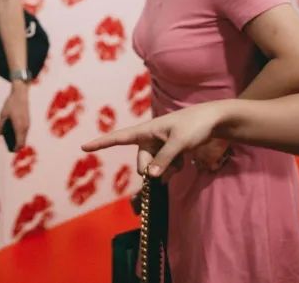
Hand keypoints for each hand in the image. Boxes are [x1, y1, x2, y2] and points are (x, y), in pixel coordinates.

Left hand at [0, 83, 29, 148]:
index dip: (15, 149)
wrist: (20, 94)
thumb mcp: (2, 115)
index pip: (20, 144)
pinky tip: (12, 130)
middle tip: (7, 145)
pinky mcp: (28, 121)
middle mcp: (25, 127)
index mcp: (19, 127)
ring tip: (8, 137)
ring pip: (24, 137)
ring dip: (18, 140)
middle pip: (23, 142)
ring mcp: (28, 124)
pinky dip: (20, 134)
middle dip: (16, 146)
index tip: (9, 150)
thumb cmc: (11, 104)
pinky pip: (25, 132)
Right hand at [82, 102, 227, 177]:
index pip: (118, 138)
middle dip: (152, 170)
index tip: (84, 147)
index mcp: (145, 131)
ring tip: (181, 162)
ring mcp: (159, 146)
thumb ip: (163, 160)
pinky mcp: (168, 152)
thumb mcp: (178, 144)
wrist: (215, 121)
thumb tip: (149, 177)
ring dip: (165, 171)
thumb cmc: (194, 125)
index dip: (101, 143)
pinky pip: (164, 168)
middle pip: (141, 163)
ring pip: (154, 168)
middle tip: (169, 170)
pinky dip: (172, 168)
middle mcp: (149, 139)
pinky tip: (184, 161)